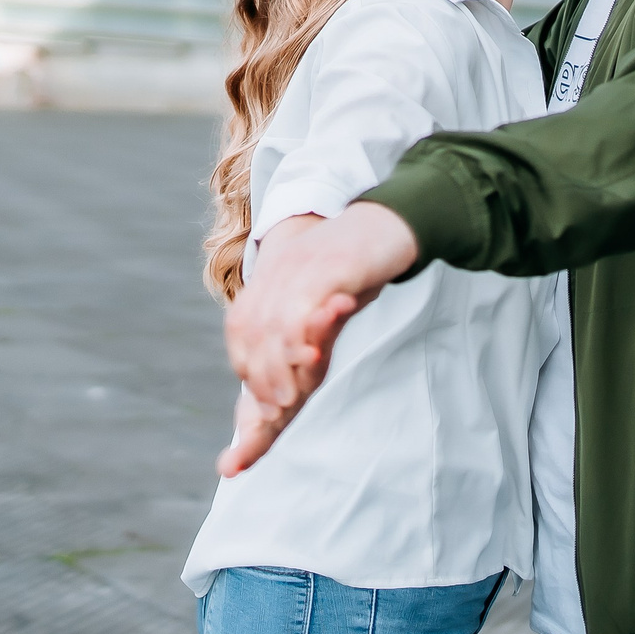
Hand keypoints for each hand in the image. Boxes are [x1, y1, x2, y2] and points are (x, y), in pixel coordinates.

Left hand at [219, 202, 419, 473]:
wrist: (393, 221)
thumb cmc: (359, 267)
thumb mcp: (325, 297)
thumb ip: (309, 328)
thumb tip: (296, 370)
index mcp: (272, 274)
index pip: (241, 325)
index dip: (246, 365)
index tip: (259, 402)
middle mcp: (279, 268)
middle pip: (250, 328)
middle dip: (259, 376)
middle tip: (274, 412)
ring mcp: (303, 266)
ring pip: (272, 323)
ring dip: (276, 367)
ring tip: (286, 402)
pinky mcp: (330, 265)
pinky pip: (305, 303)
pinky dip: (300, 336)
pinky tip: (308, 360)